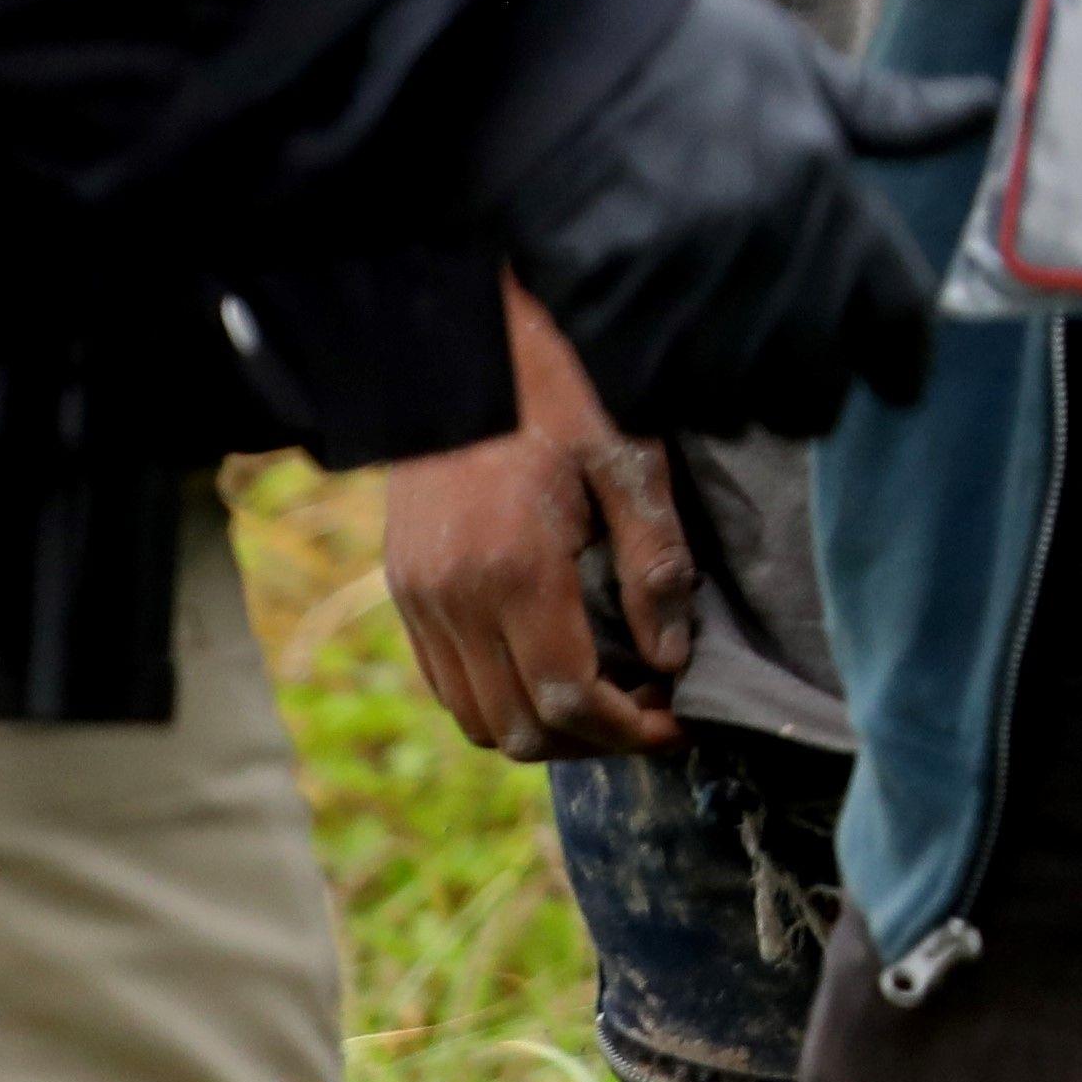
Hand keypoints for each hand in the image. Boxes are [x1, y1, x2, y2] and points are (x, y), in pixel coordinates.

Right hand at [385, 282, 696, 761]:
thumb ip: (654, 565)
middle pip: (518, 727)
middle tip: (652, 713)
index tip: (679, 725)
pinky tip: (553, 664)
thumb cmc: (559, 387)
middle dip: (593, 741)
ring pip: (476, 716)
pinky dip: (500, 695)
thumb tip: (671, 657)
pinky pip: (446, 679)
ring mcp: (417, 596)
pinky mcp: (402, 585)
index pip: (569, 699)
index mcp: (513, 570)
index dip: (630, 731)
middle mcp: (453, 598)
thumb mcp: (628, 459)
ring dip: (544, 727)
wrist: (462, 341)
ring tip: (609, 697)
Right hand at [467, 0, 993, 443]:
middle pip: (819, 380)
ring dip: (742, 403)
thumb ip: (891, 111)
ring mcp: (687, 294)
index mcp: (827, 189)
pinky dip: (670, 401)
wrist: (544, 47)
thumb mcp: (802, 64)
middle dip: (817, 391)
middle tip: (801, 385)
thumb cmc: (681, 46)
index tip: (902, 383)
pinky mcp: (607, 325)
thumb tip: (986, 107)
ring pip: (740, 406)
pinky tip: (667, 372)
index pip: (897, 312)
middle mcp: (769, 253)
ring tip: (729, 377)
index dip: (905, 359)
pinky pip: (660, 406)